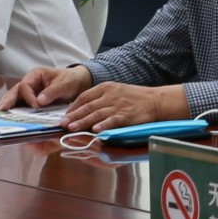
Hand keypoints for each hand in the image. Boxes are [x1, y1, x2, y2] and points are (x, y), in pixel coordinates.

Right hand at [2, 65, 90, 108]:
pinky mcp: (31, 102)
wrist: (77, 84)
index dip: (28, 96)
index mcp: (36, 75)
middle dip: (7, 101)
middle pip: (14, 92)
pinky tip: (8, 119)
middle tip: (0, 111)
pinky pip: (20, 106)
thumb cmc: (70, 80)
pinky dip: (13, 111)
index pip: (25, 85)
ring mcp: (29, 93)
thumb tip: (39, 101)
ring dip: (7, 106)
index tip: (36, 106)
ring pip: (14, 99)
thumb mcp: (65, 84)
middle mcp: (29, 83)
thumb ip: (53, 91)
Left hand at [63, 81, 186, 129]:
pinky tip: (95, 131)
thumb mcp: (115, 92)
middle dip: (73, 116)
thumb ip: (100, 99)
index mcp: (105, 87)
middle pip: (87, 106)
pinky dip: (103, 125)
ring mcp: (118, 105)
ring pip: (96, 114)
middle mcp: (110, 95)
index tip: (64, 116)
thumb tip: (82, 110)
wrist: (155, 101)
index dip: (73, 107)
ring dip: (83, 122)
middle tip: (62, 125)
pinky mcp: (127, 115)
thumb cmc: (134, 98)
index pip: (84, 97)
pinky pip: (112, 120)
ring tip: (72, 129)